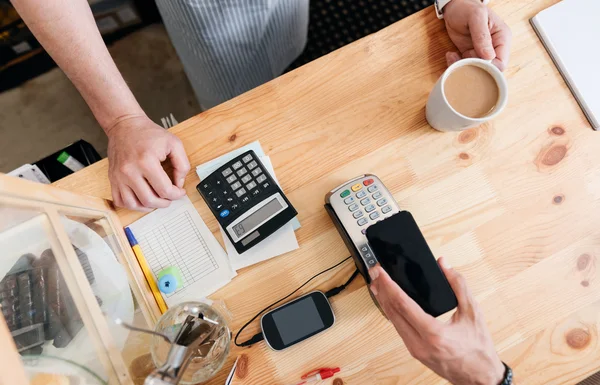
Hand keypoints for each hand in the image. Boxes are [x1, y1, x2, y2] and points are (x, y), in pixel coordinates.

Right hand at [106, 115, 189, 210]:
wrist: (124, 125)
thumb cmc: (149, 134)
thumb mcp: (174, 143)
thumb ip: (182, 164)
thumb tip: (179, 184)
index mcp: (146, 161)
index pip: (165, 190)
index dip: (177, 194)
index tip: (180, 191)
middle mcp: (130, 171)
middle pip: (150, 200)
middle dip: (165, 202)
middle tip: (170, 197)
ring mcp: (118, 177)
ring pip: (134, 205)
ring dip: (149, 206)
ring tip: (157, 199)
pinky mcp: (112, 179)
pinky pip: (120, 201)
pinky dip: (132, 205)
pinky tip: (142, 199)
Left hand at [369, 258, 504, 384]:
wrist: (480, 376)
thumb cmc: (478, 348)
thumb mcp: (473, 312)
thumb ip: (458, 285)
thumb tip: (444, 264)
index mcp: (434, 334)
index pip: (403, 304)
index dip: (389, 285)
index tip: (381, 272)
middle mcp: (420, 344)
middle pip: (392, 312)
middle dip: (382, 289)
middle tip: (375, 272)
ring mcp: (415, 349)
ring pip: (392, 321)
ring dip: (384, 300)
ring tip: (377, 283)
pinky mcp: (414, 351)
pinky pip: (398, 329)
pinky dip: (391, 312)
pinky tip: (388, 302)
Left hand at [443, 0, 511, 70]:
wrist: (454, 8)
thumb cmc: (467, 8)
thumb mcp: (476, 17)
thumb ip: (482, 36)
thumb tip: (489, 56)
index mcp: (502, 38)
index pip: (501, 62)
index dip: (489, 67)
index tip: (474, 62)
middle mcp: (493, 48)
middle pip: (489, 70)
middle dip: (473, 69)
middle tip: (460, 59)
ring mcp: (481, 53)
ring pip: (475, 71)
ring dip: (462, 67)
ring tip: (453, 55)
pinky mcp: (469, 55)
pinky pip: (464, 67)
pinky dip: (456, 64)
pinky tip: (451, 54)